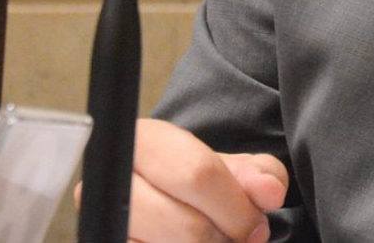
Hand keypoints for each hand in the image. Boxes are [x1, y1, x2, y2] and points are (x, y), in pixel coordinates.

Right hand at [76, 118, 287, 241]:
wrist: (158, 198)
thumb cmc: (196, 182)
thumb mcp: (230, 168)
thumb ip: (256, 174)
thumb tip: (269, 193)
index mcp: (145, 141)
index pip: (198, 175)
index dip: (236, 208)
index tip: (255, 225)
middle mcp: (114, 181)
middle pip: (187, 226)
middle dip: (224, 238)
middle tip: (237, 238)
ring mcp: (103, 221)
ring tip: (212, 242)